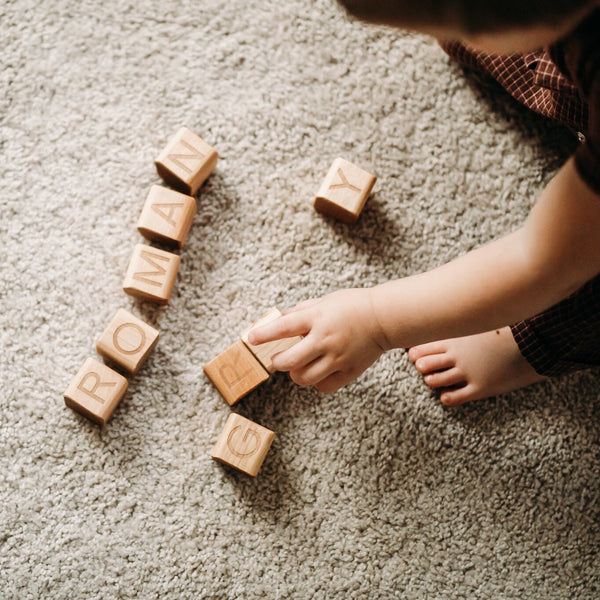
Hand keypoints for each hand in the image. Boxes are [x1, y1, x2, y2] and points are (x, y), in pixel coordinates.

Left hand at [247, 288, 386, 392]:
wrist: (384, 318)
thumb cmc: (353, 305)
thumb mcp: (324, 301)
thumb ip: (301, 312)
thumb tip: (279, 321)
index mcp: (318, 318)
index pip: (284, 327)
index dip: (264, 334)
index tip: (251, 338)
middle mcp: (325, 339)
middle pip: (289, 360)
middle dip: (277, 361)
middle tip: (277, 358)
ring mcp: (337, 357)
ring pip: (304, 378)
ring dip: (295, 374)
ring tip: (299, 366)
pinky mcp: (349, 371)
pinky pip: (324, 386)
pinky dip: (316, 383)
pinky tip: (318, 372)